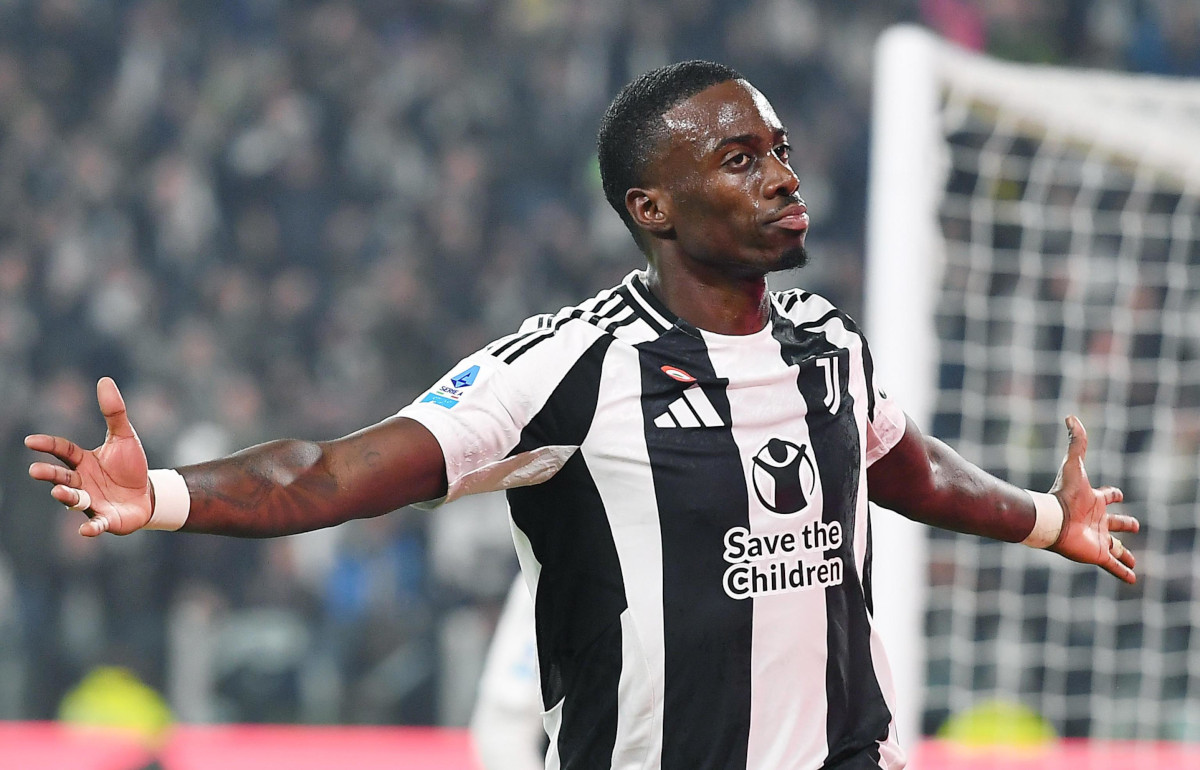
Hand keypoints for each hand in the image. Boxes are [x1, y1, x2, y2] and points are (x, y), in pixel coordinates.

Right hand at [26, 377, 152, 536]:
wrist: (148, 494)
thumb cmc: (130, 466)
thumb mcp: (124, 436)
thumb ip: (114, 412)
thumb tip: (105, 380)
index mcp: (83, 461)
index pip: (63, 450)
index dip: (48, 445)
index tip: (30, 441)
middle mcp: (82, 482)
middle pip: (62, 476)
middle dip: (50, 474)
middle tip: (35, 470)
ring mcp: (92, 501)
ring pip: (75, 499)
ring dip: (67, 496)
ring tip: (60, 492)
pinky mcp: (106, 519)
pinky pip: (97, 523)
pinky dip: (91, 527)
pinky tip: (86, 530)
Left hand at [1047, 415, 1139, 583]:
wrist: (1053, 520)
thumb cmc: (1063, 493)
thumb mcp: (1074, 464)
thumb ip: (1076, 442)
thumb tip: (1071, 416)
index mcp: (1093, 500)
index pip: (1107, 496)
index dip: (1114, 493)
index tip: (1118, 493)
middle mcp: (1097, 520)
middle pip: (1115, 522)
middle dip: (1125, 524)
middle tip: (1134, 525)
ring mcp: (1098, 538)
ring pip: (1116, 547)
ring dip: (1125, 554)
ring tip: (1133, 561)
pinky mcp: (1097, 554)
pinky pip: (1113, 566)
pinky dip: (1122, 573)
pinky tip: (1132, 580)